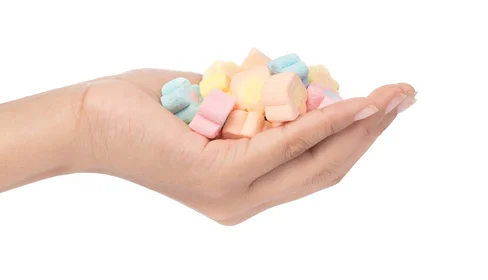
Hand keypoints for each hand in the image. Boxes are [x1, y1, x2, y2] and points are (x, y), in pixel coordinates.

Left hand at [70, 69, 416, 224]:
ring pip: (315, 161)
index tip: (383, 104)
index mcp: (243, 189)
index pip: (314, 167)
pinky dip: (323, 121)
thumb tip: (297, 88)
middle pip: (325, 169)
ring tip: (394, 96)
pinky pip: (286, 143)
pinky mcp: (219, 174)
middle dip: (371, 132)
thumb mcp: (216, 107)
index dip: (355, 137)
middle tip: (405, 95)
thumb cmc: (146, 111)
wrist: (88, 120)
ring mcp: (232, 193)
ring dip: (359, 125)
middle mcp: (242, 200)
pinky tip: (354, 103)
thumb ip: (258, 109)